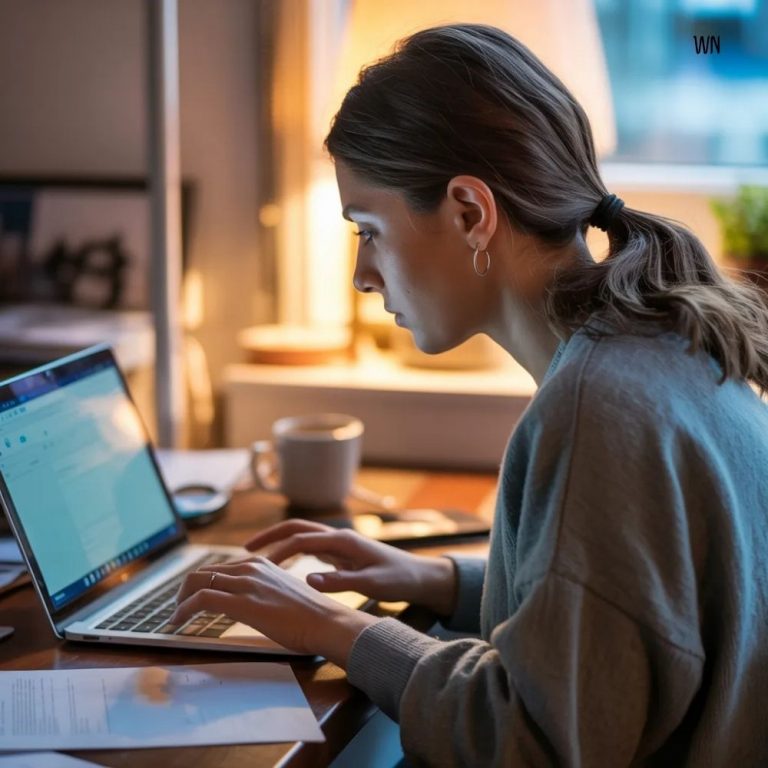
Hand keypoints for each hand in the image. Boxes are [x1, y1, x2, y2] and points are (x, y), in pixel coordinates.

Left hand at [171, 557, 378, 665]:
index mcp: (261, 563)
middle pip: (203, 572)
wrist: (327, 621)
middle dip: (184, 590)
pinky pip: (202, 599)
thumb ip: (263, 591)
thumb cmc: (311, 615)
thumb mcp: (283, 593)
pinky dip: (184, 610)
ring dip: (180, 601)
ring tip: (175, 617)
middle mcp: (251, 568)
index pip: (219, 568)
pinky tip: (178, 622)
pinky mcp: (243, 602)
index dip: (200, 583)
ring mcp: (246, 583)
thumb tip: (248, 604)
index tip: (192, 598)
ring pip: (198, 582)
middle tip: (178, 608)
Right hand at [244, 519, 457, 616]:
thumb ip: (340, 581)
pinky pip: (309, 548)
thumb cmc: (399, 579)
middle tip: (245, 550)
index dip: (277, 551)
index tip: (256, 565)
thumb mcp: (371, 584)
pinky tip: (282, 566)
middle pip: (296, 529)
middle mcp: (338, 537)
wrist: (420, 576)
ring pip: (301, 536)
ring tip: (255, 557)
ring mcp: (339, 543)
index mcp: (343, 540)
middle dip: (271, 536)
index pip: (301, 540)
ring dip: (279, 542)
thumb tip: (308, 580)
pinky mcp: (341, 553)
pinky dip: (291, 552)